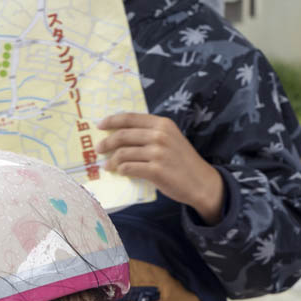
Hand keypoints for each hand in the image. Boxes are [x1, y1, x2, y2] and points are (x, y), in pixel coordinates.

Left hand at [97, 112, 224, 223]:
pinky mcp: (156, 170)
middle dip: (107, 142)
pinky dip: (120, 170)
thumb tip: (121, 135)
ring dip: (111, 160)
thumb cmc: (183, 161)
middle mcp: (160, 135)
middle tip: (98, 149)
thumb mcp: (171, 139)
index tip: (100, 125)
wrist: (202, 182)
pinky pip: (129, 168)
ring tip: (107, 165)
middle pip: (123, 135)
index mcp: (162, 124)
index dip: (111, 120)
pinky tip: (118, 172)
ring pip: (123, 153)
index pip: (130, 118)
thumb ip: (151, 133)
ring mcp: (158, 153)